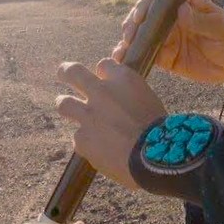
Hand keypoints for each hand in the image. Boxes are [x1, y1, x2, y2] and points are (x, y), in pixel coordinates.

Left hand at [54, 58, 167, 189]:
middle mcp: (101, 92)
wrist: (153, 159)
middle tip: (63, 74)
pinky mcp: (81, 139)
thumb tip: (119, 99)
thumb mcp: (149, 100)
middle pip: (72, 72)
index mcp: (123, 79)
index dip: (104, 73)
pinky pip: (78, 136)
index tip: (103, 78)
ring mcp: (88, 115)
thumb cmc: (160, 129)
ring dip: (67, 105)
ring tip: (70, 111)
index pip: (104, 65)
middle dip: (65, 72)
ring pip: (64, 103)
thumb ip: (129, 95)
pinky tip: (98, 149)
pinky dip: (87, 141)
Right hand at [111, 0, 223, 84]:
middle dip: (133, 25)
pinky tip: (123, 61)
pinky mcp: (165, 57)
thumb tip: (181, 9)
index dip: (146, 5)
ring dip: (129, 42)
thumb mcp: (218, 27)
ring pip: (141, 36)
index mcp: (183, 5)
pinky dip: (134, 57)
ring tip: (121, 51)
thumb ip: (200, 20)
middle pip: (145, 17)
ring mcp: (166, 38)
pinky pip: (146, 55)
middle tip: (130, 36)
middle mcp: (170, 19)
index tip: (141, 16)